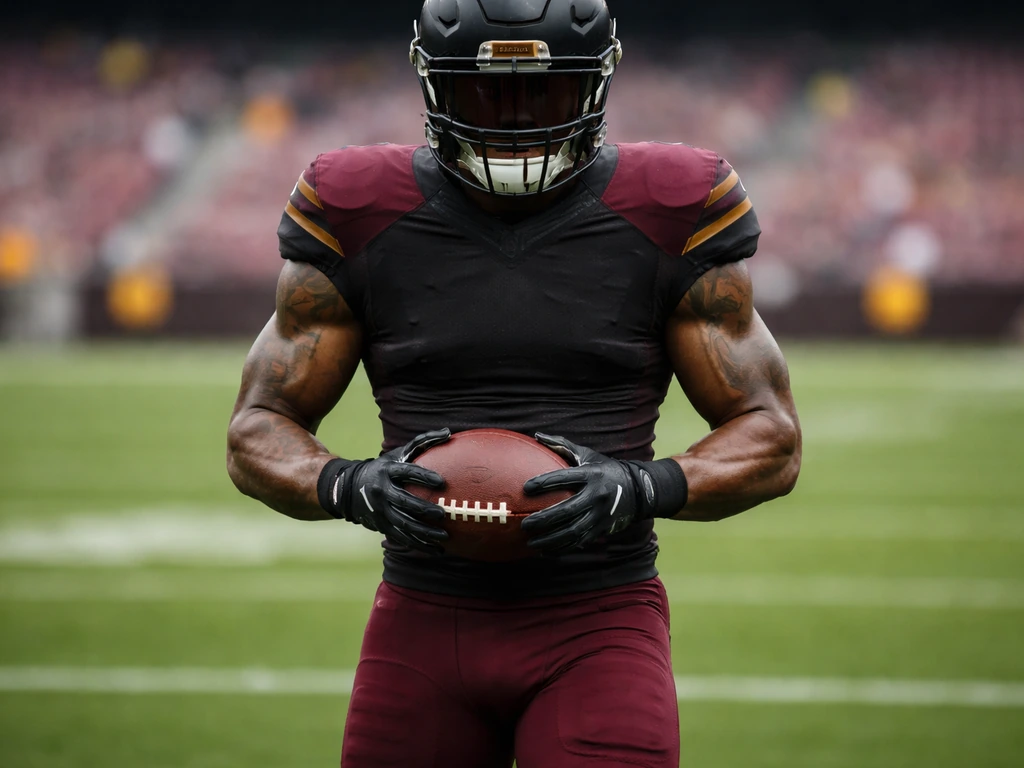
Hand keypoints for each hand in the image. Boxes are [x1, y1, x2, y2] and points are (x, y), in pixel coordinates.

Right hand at [322, 429, 450, 553]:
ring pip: (403, 524)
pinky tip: (436, 550)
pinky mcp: (381, 525)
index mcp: (387, 470)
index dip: (423, 477)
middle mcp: (381, 491)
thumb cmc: (384, 468)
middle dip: (423, 509)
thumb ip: (422, 443)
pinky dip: (419, 544)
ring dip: (424, 533)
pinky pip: (401, 537)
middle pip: (403, 502)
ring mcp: (380, 510)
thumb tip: (448, 432)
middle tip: (443, 514)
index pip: (407, 472)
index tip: (441, 482)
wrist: (349, 488)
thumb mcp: (397, 454)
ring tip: (444, 537)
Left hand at [520, 433, 651, 553]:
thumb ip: (562, 446)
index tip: (525, 488)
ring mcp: (601, 514)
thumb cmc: (605, 469)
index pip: (565, 478)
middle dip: (544, 519)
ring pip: (573, 531)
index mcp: (592, 474)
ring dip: (550, 539)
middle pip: (567, 510)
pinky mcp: (603, 528)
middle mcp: (598, 495)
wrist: (639, 491)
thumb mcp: (588, 455)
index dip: (544, 482)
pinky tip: (545, 550)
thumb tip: (537, 436)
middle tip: (525, 524)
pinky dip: (562, 547)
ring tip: (531, 542)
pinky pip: (580, 541)